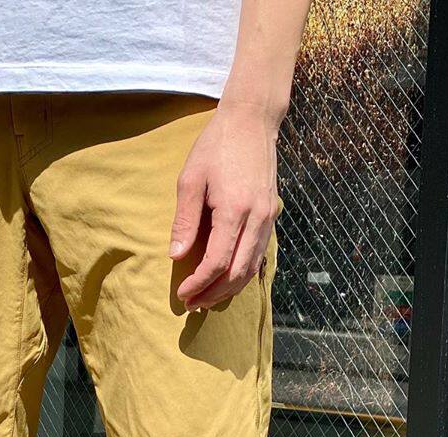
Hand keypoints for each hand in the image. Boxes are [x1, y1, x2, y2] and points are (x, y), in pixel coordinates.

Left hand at [171, 101, 279, 310]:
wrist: (252, 120)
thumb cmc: (216, 146)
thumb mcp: (190, 179)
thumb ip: (185, 220)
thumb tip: (176, 256)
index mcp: (234, 209)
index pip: (217, 262)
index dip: (198, 284)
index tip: (182, 294)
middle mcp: (257, 218)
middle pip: (236, 273)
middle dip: (213, 294)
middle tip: (192, 304)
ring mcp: (268, 218)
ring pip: (251, 269)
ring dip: (228, 290)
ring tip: (206, 298)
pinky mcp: (271, 216)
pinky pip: (258, 256)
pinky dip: (241, 274)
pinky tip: (225, 280)